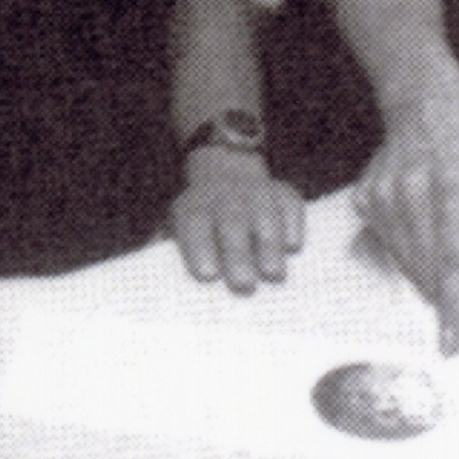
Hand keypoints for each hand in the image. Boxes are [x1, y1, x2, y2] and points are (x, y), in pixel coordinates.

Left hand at [170, 148, 305, 292]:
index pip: (194, 223)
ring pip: (264, 214)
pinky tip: (292, 247)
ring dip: (268, 244)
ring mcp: (257, 192)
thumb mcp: (179, 228)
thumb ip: (176, 251)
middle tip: (244, 285)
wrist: (226, 172)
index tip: (207, 275)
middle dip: (238, 253)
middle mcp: (225, 197)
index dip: (199, 248)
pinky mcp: (283, 192)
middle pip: (232, 222)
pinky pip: (291, 204)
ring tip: (273, 275)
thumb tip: (165, 284)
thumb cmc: (202, 221)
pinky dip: (293, 224)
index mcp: (194, 207)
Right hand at [356, 97, 458, 354]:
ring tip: (442, 234)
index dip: (452, 306)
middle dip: (445, 287)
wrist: (422, 105)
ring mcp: (383, 196)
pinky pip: (389, 244)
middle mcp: (414, 192)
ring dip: (426, 268)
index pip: (453, 260)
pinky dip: (408, 246)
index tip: (450, 344)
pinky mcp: (365, 199)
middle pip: (426, 268)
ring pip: (405, 262)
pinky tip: (419, 216)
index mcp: (454, 186)